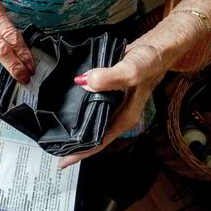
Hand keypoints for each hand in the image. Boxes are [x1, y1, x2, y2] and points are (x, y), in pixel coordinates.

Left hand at [59, 44, 164, 167]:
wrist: (158, 48)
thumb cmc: (150, 62)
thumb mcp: (132, 70)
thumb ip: (111, 78)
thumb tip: (86, 83)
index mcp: (125, 118)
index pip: (100, 141)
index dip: (82, 152)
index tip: (62, 162)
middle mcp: (118, 115)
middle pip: (94, 136)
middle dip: (75, 145)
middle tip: (52, 148)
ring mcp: (114, 105)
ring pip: (91, 122)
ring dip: (76, 128)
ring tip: (55, 134)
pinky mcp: (109, 93)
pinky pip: (91, 106)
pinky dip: (80, 109)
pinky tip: (67, 108)